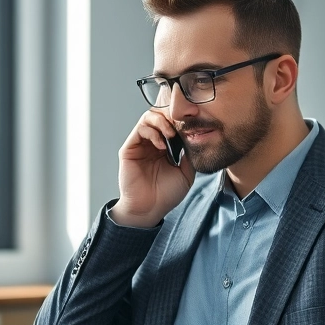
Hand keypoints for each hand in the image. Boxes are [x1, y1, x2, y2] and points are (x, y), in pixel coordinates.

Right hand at [109, 108, 194, 227]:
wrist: (150, 209)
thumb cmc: (167, 194)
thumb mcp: (187, 172)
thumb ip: (189, 154)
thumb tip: (194, 135)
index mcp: (165, 147)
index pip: (171, 123)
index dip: (181, 120)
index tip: (192, 123)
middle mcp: (152, 142)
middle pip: (160, 115)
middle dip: (171, 117)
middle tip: (181, 125)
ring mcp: (140, 144)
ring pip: (149, 117)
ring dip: (162, 122)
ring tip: (171, 134)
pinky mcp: (130, 148)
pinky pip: (140, 129)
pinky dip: (152, 132)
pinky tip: (161, 145)